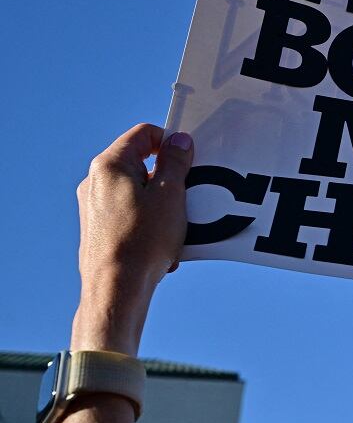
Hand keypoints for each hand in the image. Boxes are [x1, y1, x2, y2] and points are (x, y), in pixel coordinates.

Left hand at [72, 124, 193, 355]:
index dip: (171, 141)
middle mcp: (95, 181)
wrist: (116, 288)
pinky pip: (129, 211)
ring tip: (176, 222)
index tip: (190, 159)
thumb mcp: (170, 194)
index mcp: (109, 165)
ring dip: (160, 199)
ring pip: (135, 189)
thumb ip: (176, 162)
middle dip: (168, 174)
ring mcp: (92, 206)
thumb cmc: (143, 240)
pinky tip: (162, 240)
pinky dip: (148, 218)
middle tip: (188, 192)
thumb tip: (179, 141)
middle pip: (139, 162)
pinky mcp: (97, 228)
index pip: (144, 134)